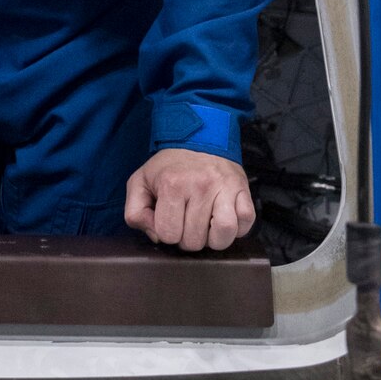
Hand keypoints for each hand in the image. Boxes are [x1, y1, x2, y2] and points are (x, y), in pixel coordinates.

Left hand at [124, 149, 254, 251]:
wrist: (198, 138)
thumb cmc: (169, 166)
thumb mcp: (140, 182)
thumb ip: (135, 212)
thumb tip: (156, 236)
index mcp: (172, 184)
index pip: (168, 235)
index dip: (167, 232)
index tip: (170, 218)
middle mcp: (200, 185)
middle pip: (195, 241)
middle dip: (188, 238)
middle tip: (187, 221)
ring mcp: (225, 187)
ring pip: (223, 235)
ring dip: (214, 239)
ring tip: (206, 226)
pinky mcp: (243, 189)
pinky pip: (245, 223)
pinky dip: (237, 229)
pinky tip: (223, 218)